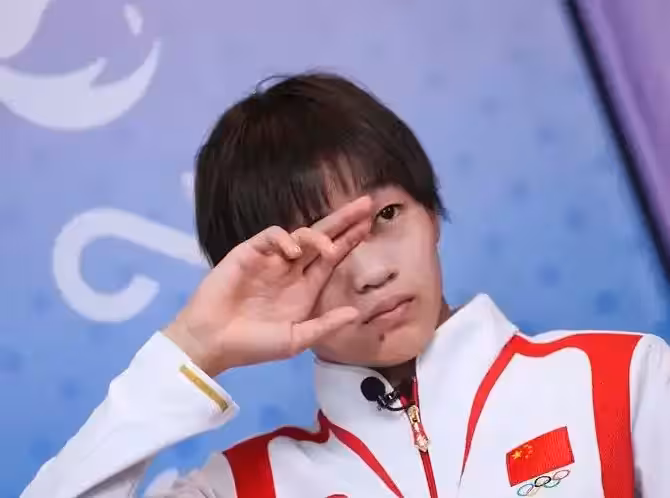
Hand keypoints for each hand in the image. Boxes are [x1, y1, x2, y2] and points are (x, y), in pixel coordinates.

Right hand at [164, 196, 372, 376]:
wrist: (213, 342)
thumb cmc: (254, 345)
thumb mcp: (296, 339)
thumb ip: (325, 325)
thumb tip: (357, 313)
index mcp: (305, 288)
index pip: (332, 258)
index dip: (350, 241)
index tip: (369, 224)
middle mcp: (291, 270)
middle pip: (322, 238)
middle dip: (343, 220)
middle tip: (366, 204)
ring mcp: (270, 260)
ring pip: (300, 234)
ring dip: (318, 236)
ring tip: (328, 249)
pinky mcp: (249, 253)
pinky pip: (271, 236)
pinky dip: (284, 238)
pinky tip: (293, 251)